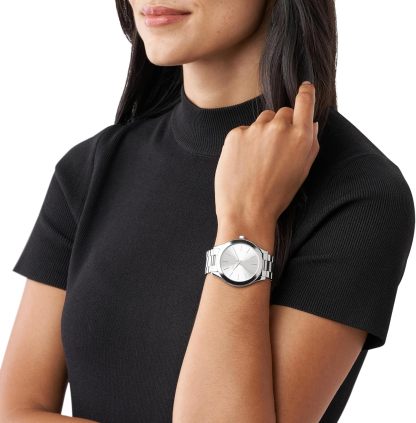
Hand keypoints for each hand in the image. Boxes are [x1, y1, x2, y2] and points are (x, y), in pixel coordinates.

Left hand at [215, 81, 318, 226]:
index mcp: (301, 137)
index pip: (305, 101)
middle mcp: (279, 128)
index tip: (304, 87)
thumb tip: (310, 122)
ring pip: (262, 121)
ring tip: (258, 159)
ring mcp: (255, 130)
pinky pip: (244, 131)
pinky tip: (244, 161)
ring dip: (263, 132)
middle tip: (275, 148)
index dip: (305, 92)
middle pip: (282, 112)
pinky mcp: (235, 134)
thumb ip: (310, 143)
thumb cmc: (277, 196)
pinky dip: (245, 142)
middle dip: (282, 124)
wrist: (247, 211)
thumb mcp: (302, 171)